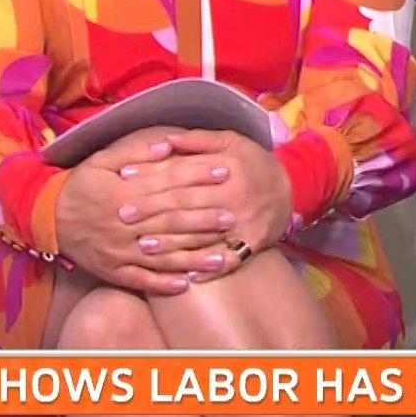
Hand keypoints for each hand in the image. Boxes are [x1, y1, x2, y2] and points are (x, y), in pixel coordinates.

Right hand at [54, 128, 237, 295]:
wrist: (45, 217)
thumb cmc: (80, 184)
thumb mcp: (102, 160)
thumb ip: (135, 152)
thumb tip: (168, 144)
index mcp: (123, 193)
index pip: (167, 183)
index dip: (197, 176)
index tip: (224, 171)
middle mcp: (123, 224)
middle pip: (170, 221)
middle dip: (203, 219)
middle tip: (232, 216)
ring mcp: (118, 251)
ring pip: (161, 256)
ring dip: (193, 258)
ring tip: (223, 257)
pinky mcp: (113, 271)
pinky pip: (140, 280)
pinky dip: (163, 284)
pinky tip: (187, 285)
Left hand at [137, 130, 292, 284]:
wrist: (292, 188)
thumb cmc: (254, 162)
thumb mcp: (231, 141)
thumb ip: (197, 141)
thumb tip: (162, 140)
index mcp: (227, 166)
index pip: (181, 172)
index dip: (150, 175)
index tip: (123, 179)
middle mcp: (235, 195)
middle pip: (186, 205)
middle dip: (151, 211)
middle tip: (122, 217)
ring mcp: (244, 223)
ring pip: (201, 236)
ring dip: (170, 243)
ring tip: (142, 246)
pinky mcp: (253, 244)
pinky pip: (227, 261)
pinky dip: (206, 269)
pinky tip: (183, 276)